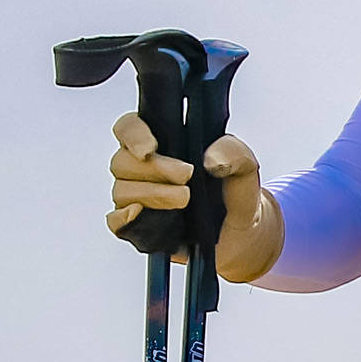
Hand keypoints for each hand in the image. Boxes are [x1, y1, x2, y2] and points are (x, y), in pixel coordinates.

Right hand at [106, 114, 281, 280]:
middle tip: (187, 177)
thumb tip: (210, 160)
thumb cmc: (235, 192)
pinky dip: (126, 219)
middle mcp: (141, 168)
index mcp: (161, 143)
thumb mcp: (245, 167)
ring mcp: (136, 198)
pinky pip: (115, 222)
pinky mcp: (137, 227)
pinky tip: (143, 214)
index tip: (151, 148)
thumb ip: (234, 153)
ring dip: (153, 195)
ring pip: (121, 191)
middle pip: (122, 161)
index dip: (132, 135)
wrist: (241, 233)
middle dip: (155, 169)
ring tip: (185, 201)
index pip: (128, 128)